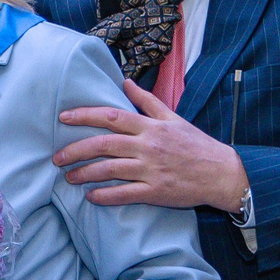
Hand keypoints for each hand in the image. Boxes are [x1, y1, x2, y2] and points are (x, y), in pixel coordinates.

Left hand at [55, 79, 250, 211]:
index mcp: (151, 127)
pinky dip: (105, 196)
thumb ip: (147, 101)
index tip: (63, 117)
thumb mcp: (173, 118)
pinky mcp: (156, 192)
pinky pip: (125, 194)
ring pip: (110, 170)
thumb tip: (125, 82)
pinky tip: (91, 197)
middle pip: (104, 144)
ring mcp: (151, 170)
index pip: (111, 117)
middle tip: (57, 157)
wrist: (223, 173)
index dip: (85, 115)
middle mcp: (148, 146)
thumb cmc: (196, 145)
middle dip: (75, 150)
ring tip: (68, 177)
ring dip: (85, 174)